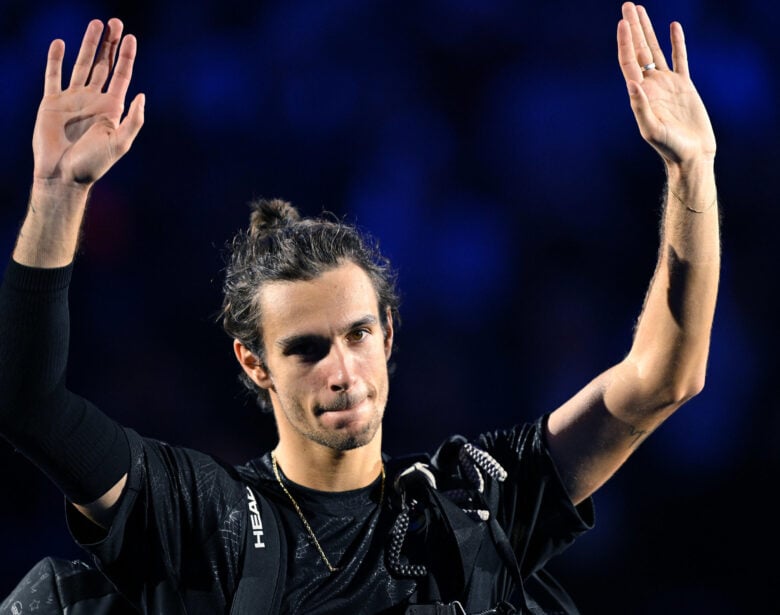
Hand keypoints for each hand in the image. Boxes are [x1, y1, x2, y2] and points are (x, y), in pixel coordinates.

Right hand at [32, 18, 143, 185]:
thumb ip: (133, 120)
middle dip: (110, 44)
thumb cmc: (93, 164)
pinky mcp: (52, 102)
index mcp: (112, 108)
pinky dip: (55, 59)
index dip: (126, 56)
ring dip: (88, 45)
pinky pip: (53, 75)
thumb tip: (141, 94)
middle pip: (104, 65)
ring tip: (96, 24)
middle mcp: (93, 100)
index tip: (131, 37)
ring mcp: (73, 99)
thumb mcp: (120, 143)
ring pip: (81, 64)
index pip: (121, 75)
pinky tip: (59, 43)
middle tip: (115, 22)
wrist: (63, 175)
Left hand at [617, 2, 715, 165]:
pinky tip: (672, 27)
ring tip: (640, 10)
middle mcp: (651, 85)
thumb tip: (632, 85)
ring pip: (656, 50)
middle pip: (639, 50)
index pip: (629, 62)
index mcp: (641, 94)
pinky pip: (679, 58)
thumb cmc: (669, 147)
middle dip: (633, 28)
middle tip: (627, 5)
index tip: (622, 23)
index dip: (625, 42)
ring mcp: (667, 84)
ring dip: (648, 30)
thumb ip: (641, 108)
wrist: (691, 155)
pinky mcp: (684, 85)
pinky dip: (676, 42)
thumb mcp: (651, 130)